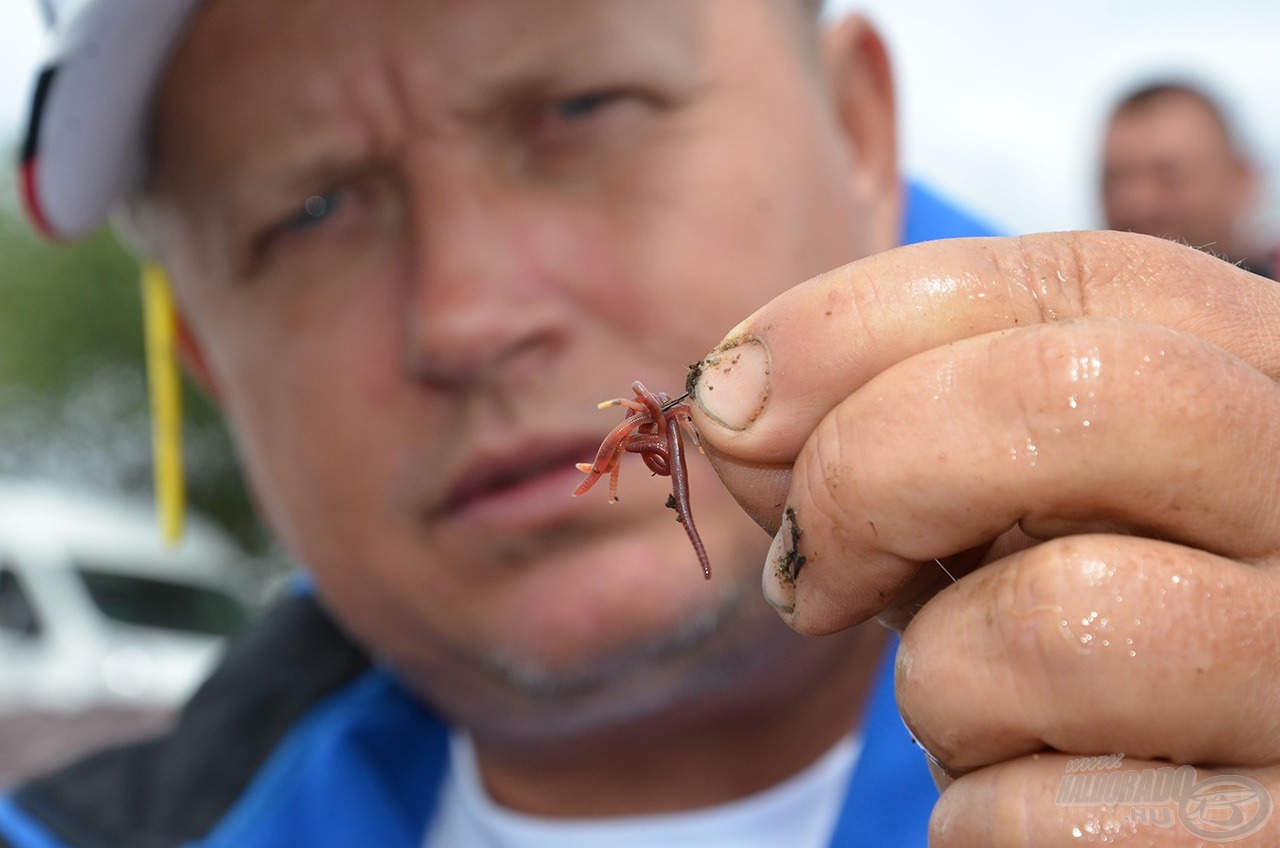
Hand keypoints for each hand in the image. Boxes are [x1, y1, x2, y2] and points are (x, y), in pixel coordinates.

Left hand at [689, 232, 1279, 844]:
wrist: (1193, 819)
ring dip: (940, 679)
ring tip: (970, 708)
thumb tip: (730, 406)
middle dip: (870, 472)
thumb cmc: (1079, 652)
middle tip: (804, 574)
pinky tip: (1029, 798)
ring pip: (1061, 622)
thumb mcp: (993, 517)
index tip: (728, 401)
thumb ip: (884, 442)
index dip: (861, 321)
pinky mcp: (1279, 838)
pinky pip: (1055, 818)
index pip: (1082, 282)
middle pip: (1084, 396)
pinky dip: (981, 815)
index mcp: (1271, 390)